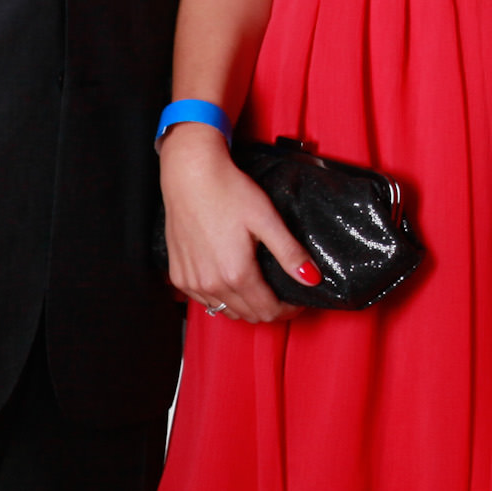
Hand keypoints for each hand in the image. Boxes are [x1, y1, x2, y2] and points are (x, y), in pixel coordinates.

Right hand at [160, 124, 317, 322]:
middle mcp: (211, 284)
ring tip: (259, 287)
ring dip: (245, 306)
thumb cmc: (228, 191)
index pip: (267, 311)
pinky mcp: (178, 274)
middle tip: (282, 294)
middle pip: (248, 315)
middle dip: (269, 309)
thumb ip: (289, 253)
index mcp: (236, 273)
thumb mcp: (267, 220)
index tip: (297, 301)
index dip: (287, 310)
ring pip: (225, 310)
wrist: (190, 175)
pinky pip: (204, 301)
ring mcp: (192, 282)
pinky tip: (231, 281)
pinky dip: (221, 298)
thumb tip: (312, 279)